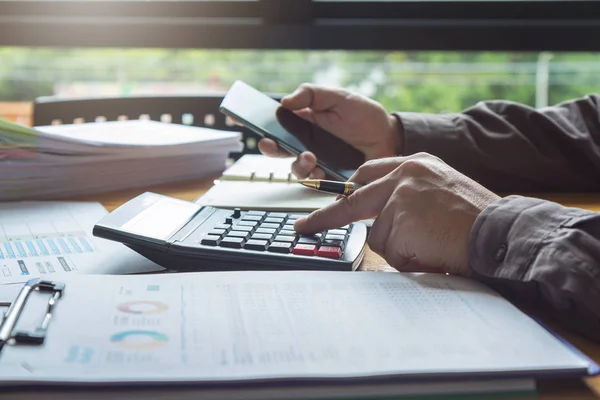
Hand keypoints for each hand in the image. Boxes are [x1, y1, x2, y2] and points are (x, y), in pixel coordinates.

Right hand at [258, 83, 401, 178]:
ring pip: (294, 167)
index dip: (257, 121)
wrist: (391, 138)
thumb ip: (312, 94)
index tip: (239, 117)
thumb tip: (285, 101)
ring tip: (309, 156)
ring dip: (296, 163)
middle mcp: (306, 143)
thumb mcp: (338, 96)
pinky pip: (314, 181)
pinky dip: (313, 176)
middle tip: (269, 143)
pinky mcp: (330, 176)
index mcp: (304, 122)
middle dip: (269, 147)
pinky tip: (320, 168)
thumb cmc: (364, 115)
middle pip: (278, 149)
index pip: (275, 123)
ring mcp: (317, 161)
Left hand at [293, 153, 500, 274]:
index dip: (347, 191)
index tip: (329, 199)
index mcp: (414, 164)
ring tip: (432, 245)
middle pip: (353, 198)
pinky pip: (391, 251)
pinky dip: (408, 259)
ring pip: (378, 234)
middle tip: (305, 226)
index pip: (366, 174)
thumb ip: (410, 196)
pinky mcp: (398, 218)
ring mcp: (399, 194)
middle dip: (327, 215)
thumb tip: (379, 216)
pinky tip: (432, 251)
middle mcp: (403, 173)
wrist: (501, 232)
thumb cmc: (476, 219)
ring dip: (400, 248)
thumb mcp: (442, 191)